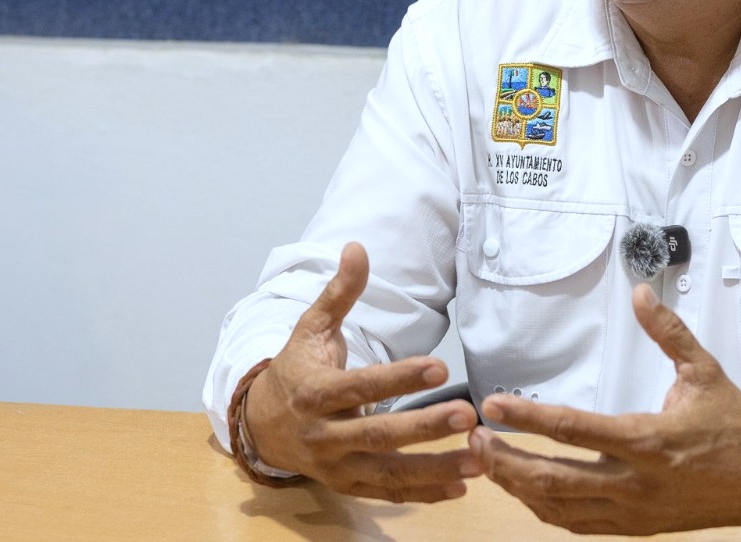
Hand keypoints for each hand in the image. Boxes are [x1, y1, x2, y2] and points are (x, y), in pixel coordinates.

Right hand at [243, 241, 481, 501]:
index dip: (399, 379)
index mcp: (315, 393)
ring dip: (435, 469)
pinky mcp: (348, 485)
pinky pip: (388, 494)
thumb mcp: (312, 327)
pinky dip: (424, 494)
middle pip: (377, 435)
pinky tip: (461, 487)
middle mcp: (324, 435)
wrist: (262, 424)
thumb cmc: (297, 368)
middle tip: (468, 414)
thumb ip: (339, 292)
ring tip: (478, 460)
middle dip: (424, 428)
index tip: (439, 367)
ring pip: (387, 473)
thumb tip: (357, 247)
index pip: (361, 386)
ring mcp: (336, 466)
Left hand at [468, 283, 740, 533]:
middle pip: (551, 479)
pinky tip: (524, 488)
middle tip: (473, 439)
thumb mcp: (704, 370)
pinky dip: (543, 507)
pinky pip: (575, 523)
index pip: (573, 430)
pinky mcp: (633, 527)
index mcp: (647, 440)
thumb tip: (640, 292)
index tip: (492, 405)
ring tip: (487, 461)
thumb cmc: (734, 423)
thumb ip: (668, 332)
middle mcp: (633, 482)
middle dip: (505, 461)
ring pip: (557, 508)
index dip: (526, 418)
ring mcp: (631, 511)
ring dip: (515, 486)